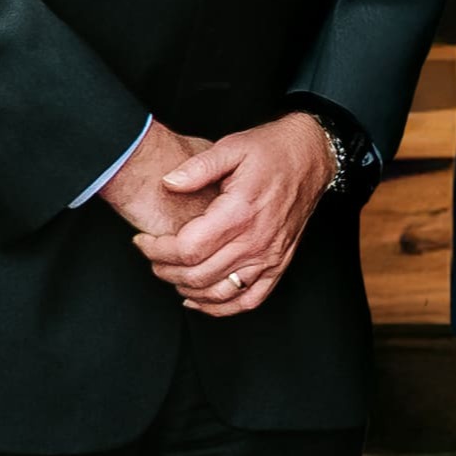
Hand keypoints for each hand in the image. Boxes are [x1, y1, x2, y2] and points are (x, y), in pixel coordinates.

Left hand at [125, 113, 332, 318]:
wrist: (312, 157)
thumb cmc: (272, 151)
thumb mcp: (231, 148)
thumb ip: (197, 167)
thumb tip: (167, 183)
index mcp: (240, 213)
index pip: (187, 249)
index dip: (157, 250)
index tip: (143, 240)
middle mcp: (256, 241)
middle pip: (197, 275)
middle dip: (164, 269)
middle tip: (151, 255)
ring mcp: (269, 257)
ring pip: (218, 293)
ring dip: (187, 289)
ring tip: (170, 272)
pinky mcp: (278, 264)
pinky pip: (248, 300)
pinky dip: (220, 308)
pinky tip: (200, 300)